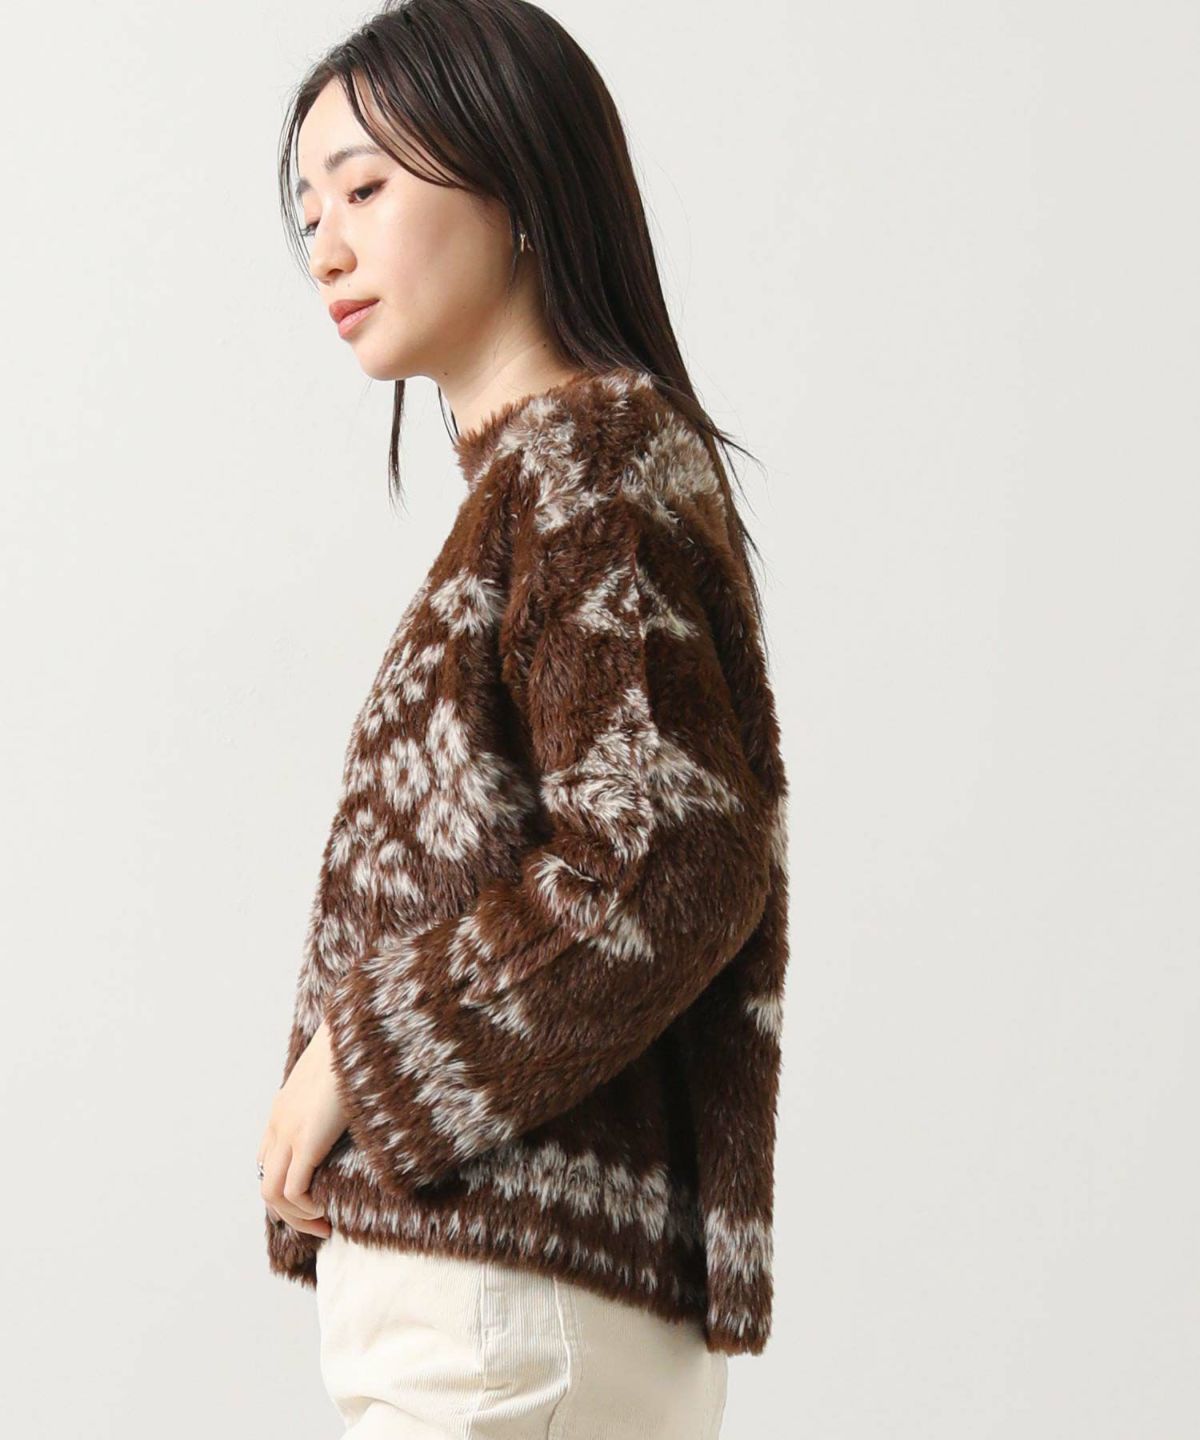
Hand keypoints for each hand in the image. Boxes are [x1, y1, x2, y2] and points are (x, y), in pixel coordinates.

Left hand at [258, 1020, 346, 1238]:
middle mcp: (280, 1121)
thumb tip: (369, 1092)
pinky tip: (326, 1211)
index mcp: (286, 1104)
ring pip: (272, 1194)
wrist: (360, 1027)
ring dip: (296, 1218)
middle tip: (318, 1223)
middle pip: (266, 1182)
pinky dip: (306, 1209)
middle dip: (289, 1211)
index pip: (269, 1157)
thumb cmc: (361, 1044)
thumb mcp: (343, 1068)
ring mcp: (289, 1130)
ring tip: (322, 1228)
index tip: (315, 1197)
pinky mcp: (305, 1138)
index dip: (287, 1184)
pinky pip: (292, 1191)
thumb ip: (343, 1087)